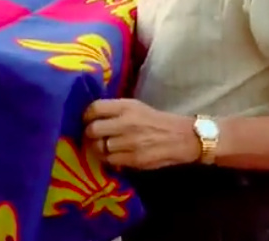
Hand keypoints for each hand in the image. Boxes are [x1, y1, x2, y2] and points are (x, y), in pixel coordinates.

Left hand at [83, 98, 200, 169]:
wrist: (182, 137)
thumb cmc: (155, 121)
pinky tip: (112, 156)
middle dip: (88, 135)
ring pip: (99, 148)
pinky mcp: (135, 159)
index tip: (86, 121)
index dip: (86, 116)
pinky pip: (110, 161)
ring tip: (101, 148)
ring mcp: (130, 142)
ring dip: (96, 149)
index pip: (94, 108)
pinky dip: (108, 160)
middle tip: (91, 137)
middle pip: (92, 130)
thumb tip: (91, 118)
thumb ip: (114, 111)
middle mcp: (126, 123)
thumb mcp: (136, 107)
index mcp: (126, 107)